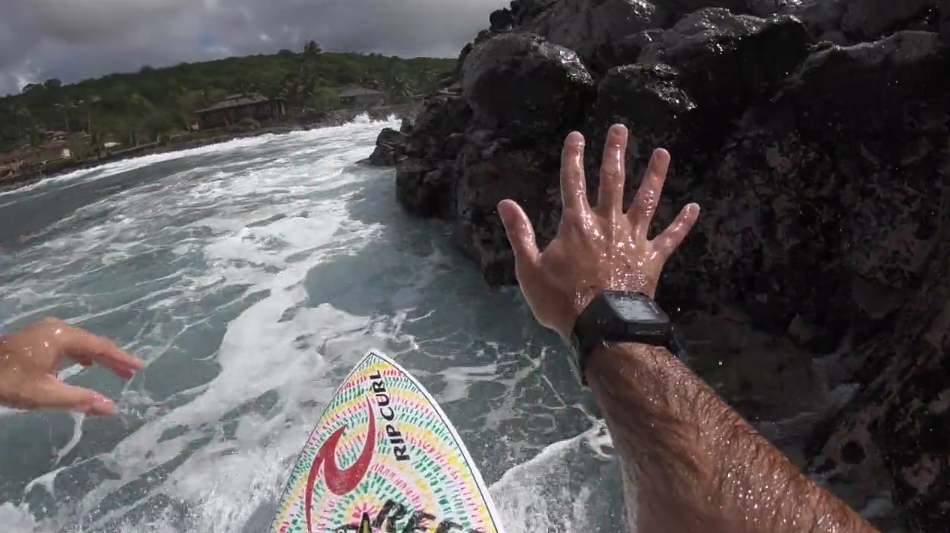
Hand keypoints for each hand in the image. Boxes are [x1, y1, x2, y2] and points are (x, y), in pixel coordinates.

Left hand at [0, 318, 143, 414]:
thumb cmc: (11, 383)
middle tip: (130, 373)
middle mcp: (55, 328)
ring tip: (112, 370)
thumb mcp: (48, 395)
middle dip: (111, 359)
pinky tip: (81, 365)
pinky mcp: (35, 338)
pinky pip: (66, 344)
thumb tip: (112, 408)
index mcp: (61, 336)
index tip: (140, 366)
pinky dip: (79, 354)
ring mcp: (43, 331)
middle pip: (91, 342)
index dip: (121, 358)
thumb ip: (82, 399)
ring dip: (96, 357)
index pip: (100, 346)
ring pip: (79, 343)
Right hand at [498, 124, 699, 336]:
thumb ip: (520, 234)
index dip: (573, 157)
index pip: (572, 182)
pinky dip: (682, 223)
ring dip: (655, 175)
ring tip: (663, 152)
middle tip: (620, 129)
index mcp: (577, 225)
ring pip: (645, 200)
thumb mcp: (529, 270)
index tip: (577, 135)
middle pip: (612, 181)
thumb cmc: (562, 301)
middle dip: (615, 153)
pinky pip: (670, 237)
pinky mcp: (652, 258)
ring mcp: (633, 239)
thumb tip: (505, 203)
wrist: (602, 328)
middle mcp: (607, 223)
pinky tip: (694, 207)